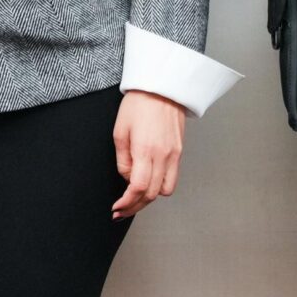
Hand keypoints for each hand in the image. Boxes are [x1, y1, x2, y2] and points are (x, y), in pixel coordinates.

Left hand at [111, 91, 186, 218]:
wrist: (162, 87)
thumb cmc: (139, 105)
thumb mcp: (120, 133)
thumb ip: (123, 161)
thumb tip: (128, 178)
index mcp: (146, 150)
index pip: (138, 188)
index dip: (127, 203)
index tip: (117, 207)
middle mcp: (164, 155)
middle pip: (152, 194)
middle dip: (135, 206)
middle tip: (122, 209)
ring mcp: (175, 153)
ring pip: (166, 189)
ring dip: (150, 197)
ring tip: (136, 197)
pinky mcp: (180, 150)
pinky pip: (173, 176)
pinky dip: (160, 185)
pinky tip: (149, 182)